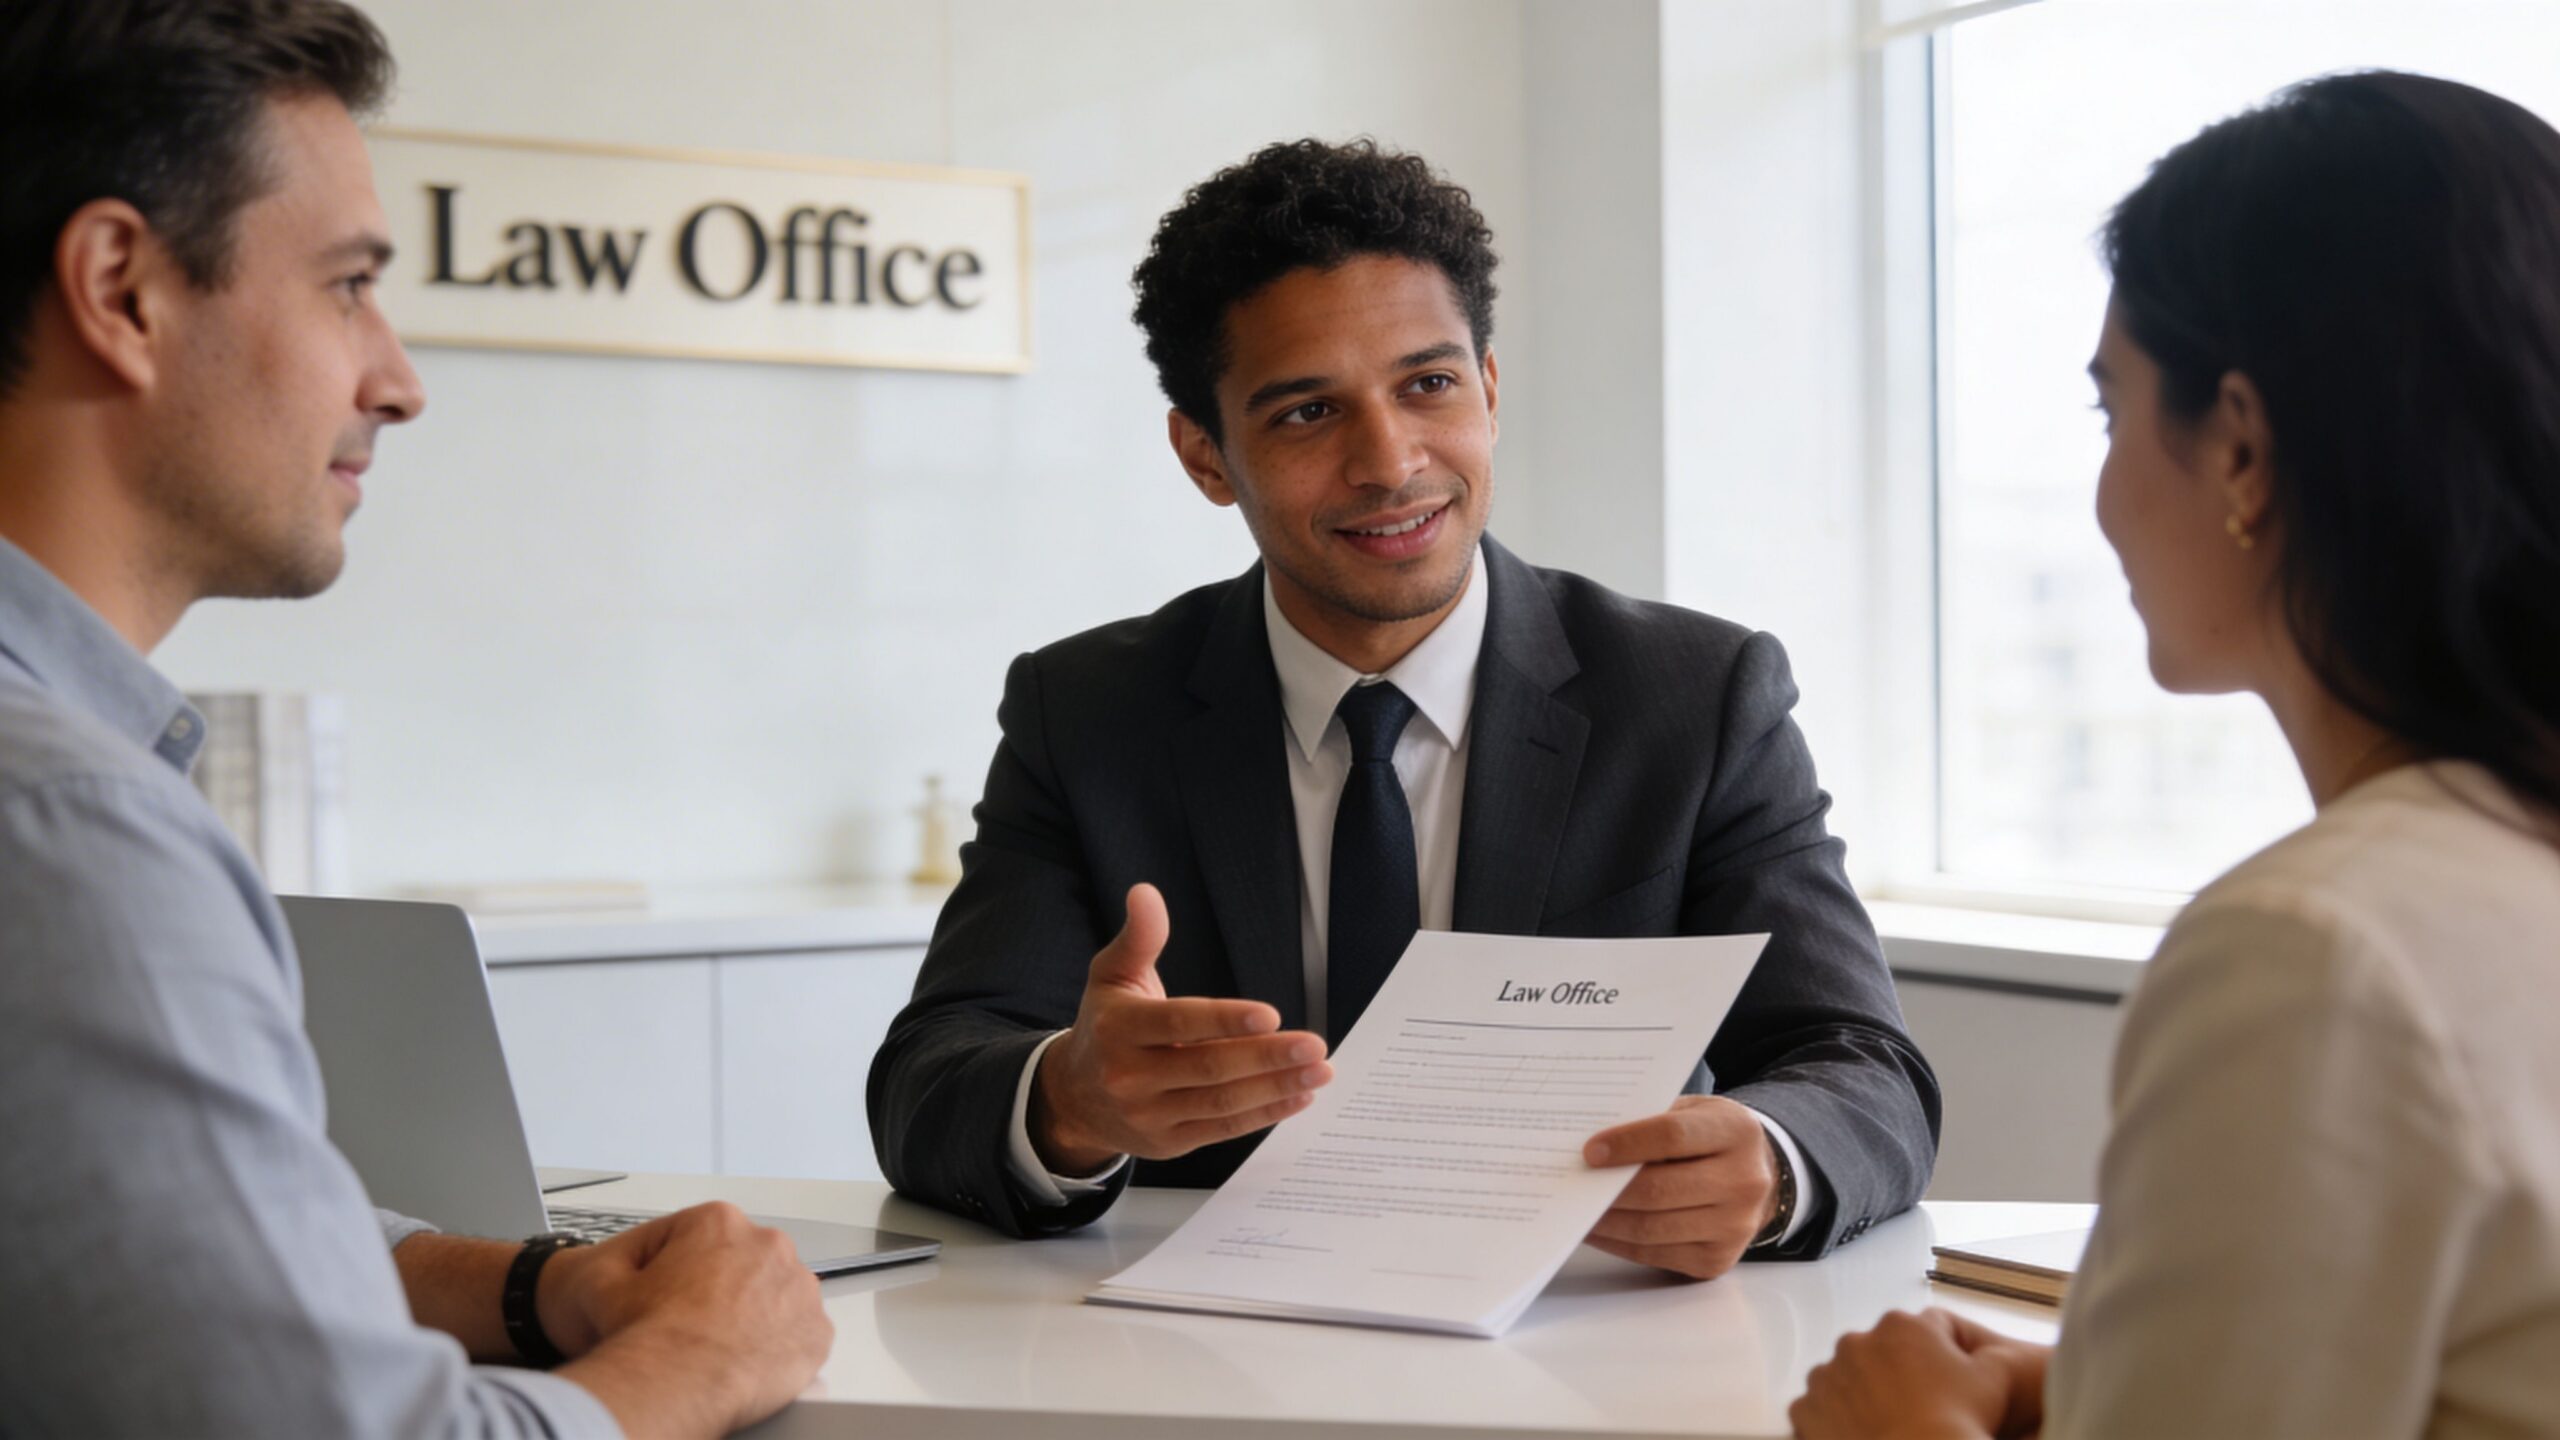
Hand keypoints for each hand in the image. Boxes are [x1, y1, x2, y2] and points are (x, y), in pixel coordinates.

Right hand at [553, 1202, 832, 1434]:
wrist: (677, 1385)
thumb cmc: (647, 1336)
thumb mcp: (602, 1280)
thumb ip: (622, 1255)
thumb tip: (631, 1257)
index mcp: (720, 1223)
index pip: (697, 1238)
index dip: (675, 1271)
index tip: (668, 1296)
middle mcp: (768, 1246)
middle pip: (742, 1262)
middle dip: (722, 1287)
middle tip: (693, 1321)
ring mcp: (799, 1288)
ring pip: (775, 1295)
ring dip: (754, 1313)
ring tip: (719, 1343)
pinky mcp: (816, 1331)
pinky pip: (799, 1335)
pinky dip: (778, 1347)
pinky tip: (747, 1360)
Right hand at [1031, 883, 1331, 1170]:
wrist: (1073, 1098)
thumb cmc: (1105, 1026)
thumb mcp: (1111, 975)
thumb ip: (1138, 937)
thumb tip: (1145, 893)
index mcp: (1119, 1029)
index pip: (1178, 1024)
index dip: (1225, 1021)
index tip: (1271, 1016)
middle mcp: (1131, 1076)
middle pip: (1209, 1067)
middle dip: (1267, 1057)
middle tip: (1313, 1045)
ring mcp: (1150, 1114)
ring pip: (1222, 1102)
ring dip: (1277, 1087)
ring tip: (1319, 1070)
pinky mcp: (1170, 1142)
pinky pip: (1224, 1129)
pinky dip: (1265, 1114)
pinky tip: (1298, 1096)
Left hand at [1581, 1095, 1776, 1279]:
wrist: (1760, 1176)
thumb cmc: (1713, 1138)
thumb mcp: (1695, 1113)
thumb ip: (1653, 1123)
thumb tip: (1594, 1149)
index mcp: (1737, 1133)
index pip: (1672, 1137)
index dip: (1627, 1143)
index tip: (1590, 1151)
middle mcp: (1744, 1182)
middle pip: (1660, 1189)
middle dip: (1609, 1189)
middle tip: (1573, 1184)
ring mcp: (1735, 1226)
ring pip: (1653, 1228)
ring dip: (1606, 1221)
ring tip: (1576, 1210)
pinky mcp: (1717, 1259)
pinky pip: (1655, 1255)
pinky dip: (1618, 1244)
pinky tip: (1597, 1229)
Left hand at [1790, 1308, 2049, 1439]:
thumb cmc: (1955, 1422)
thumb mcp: (1992, 1380)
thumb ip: (1991, 1355)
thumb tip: (1989, 1353)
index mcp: (1901, 1326)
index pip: (1924, 1332)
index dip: (1940, 1360)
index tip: (1943, 1387)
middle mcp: (1856, 1342)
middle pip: (1880, 1356)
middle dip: (1895, 1378)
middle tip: (1917, 1411)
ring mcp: (1826, 1376)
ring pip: (1846, 1383)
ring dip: (1861, 1399)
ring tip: (1888, 1428)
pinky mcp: (1804, 1409)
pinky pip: (1819, 1413)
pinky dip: (1835, 1424)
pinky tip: (1861, 1437)